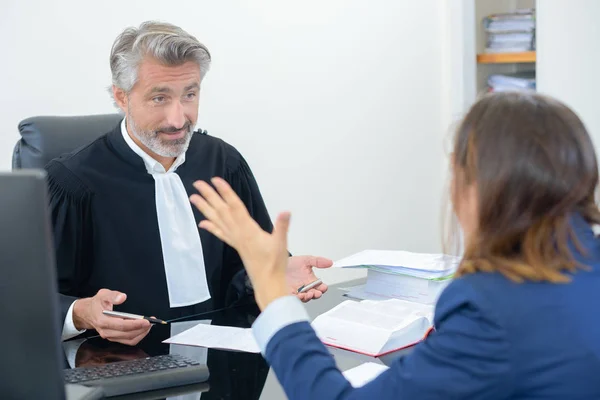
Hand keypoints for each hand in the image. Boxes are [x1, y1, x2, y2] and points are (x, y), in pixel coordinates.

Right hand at [72, 289, 150, 345]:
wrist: (86, 313)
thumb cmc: (96, 304)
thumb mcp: (103, 294)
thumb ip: (113, 295)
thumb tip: (122, 297)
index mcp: (103, 321)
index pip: (121, 325)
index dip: (135, 324)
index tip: (146, 321)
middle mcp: (106, 331)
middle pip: (127, 334)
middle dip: (141, 329)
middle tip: (151, 322)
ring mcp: (110, 336)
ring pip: (128, 340)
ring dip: (141, 334)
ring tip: (149, 325)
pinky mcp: (114, 337)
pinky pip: (127, 341)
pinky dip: (137, 336)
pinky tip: (143, 329)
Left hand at [190, 178, 291, 309]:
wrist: (267, 282)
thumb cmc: (275, 263)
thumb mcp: (281, 243)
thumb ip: (282, 226)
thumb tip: (286, 212)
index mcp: (248, 229)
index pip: (235, 207)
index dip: (226, 193)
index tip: (216, 181)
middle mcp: (238, 233)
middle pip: (222, 211)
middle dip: (210, 196)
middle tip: (198, 184)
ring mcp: (235, 239)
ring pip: (217, 220)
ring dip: (205, 209)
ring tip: (193, 198)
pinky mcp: (235, 245)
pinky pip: (220, 234)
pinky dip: (210, 227)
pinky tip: (202, 223)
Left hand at [287, 256, 331, 301]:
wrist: (278, 264)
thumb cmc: (292, 263)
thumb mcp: (306, 260)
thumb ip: (318, 261)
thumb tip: (330, 262)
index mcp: (311, 281)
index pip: (320, 287)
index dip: (323, 288)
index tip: (324, 287)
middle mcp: (305, 288)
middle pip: (314, 294)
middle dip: (316, 294)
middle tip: (317, 293)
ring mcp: (297, 291)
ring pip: (305, 298)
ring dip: (308, 297)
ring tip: (308, 294)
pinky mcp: (289, 293)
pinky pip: (294, 298)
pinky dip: (297, 299)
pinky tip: (298, 296)